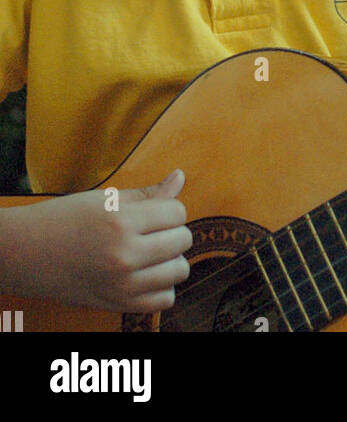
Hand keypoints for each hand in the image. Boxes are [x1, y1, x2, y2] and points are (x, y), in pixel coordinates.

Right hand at [1, 168, 192, 312]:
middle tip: (151, 229)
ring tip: (151, 251)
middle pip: (182, 240)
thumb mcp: (106, 199)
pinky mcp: (118, 305)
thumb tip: (179, 177)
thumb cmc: (66, 219)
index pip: (177, 213)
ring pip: (179, 271)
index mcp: (121, 222)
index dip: (169, 208)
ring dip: (171, 259)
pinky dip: (163, 286)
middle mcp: (124, 256)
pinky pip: (165, 299)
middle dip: (173, 231)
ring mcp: (122, 285)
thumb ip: (148, 193)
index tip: (154, 211)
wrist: (29, 254)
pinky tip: (148, 273)